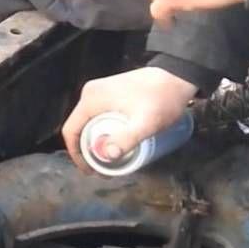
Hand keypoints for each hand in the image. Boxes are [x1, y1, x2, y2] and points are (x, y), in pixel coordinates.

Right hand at [61, 66, 197, 171]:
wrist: (178, 76)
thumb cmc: (162, 98)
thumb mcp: (146, 122)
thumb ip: (126, 138)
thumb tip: (105, 155)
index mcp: (91, 99)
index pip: (70, 131)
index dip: (76, 155)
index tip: (90, 171)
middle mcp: (90, 94)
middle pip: (79, 128)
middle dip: (87, 152)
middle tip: (102, 169)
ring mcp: (100, 92)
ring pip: (89, 124)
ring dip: (95, 143)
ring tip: (110, 160)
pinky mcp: (110, 93)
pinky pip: (98, 117)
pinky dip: (102, 132)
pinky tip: (115, 142)